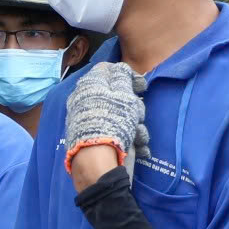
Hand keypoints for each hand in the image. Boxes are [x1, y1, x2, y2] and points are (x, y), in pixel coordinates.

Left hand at [63, 62, 146, 179]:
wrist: (96, 160)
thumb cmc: (111, 121)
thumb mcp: (122, 95)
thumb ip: (123, 78)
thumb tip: (120, 69)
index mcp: (90, 85)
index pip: (107, 70)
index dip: (126, 75)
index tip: (141, 86)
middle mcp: (86, 101)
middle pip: (116, 95)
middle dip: (133, 106)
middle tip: (138, 114)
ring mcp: (89, 120)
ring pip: (119, 116)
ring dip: (134, 125)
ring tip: (137, 135)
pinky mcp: (94, 137)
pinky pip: (115, 131)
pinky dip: (128, 138)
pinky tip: (137, 146)